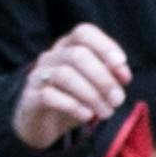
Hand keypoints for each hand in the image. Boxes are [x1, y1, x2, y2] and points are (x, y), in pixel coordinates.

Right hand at [14, 23, 131, 149]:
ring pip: (65, 75)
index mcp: (68, 48)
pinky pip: (49, 95)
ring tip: (106, 112)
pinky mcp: (31, 97)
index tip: (121, 66)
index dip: (105, 46)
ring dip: (92, 95)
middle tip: (117, 100)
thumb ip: (111, 77)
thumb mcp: (96, 88)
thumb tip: (123, 74)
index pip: (84, 32)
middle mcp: (51, 56)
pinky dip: (73, 106)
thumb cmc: (75, 100)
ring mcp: (38, 75)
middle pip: (78, 55)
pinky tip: (87, 116)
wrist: (44, 124)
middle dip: (103, 79)